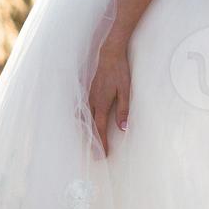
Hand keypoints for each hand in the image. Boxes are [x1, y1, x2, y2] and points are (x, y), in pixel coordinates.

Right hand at [87, 38, 130, 155]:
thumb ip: (123, 110)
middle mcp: (92, 102)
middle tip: (95, 154)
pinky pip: (83, 110)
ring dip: (86, 132)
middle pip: (89, 126)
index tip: (103, 153)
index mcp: (102, 104)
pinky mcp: (89, 92)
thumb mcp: (125, 91)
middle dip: (92, 141)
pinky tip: (83, 123)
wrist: (110, 54)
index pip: (99, 128)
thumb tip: (123, 128)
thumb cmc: (119, 71)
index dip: (101, 142)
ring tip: (88, 143)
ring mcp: (89, 96)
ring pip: (84, 119)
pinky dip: (82, 121)